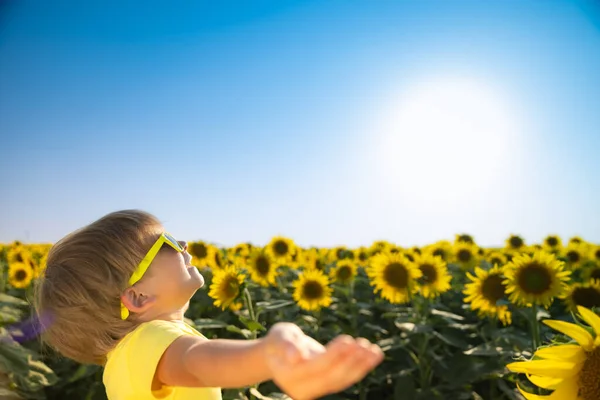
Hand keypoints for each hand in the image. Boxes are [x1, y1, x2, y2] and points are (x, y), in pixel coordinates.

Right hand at [264, 323, 383, 399]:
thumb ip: (286, 344)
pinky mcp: (326, 387)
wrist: (278, 354)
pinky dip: (361, 368)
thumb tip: (295, 356)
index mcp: (288, 376)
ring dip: (361, 366)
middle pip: (331, 377)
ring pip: (341, 381)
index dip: (333, 355)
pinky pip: (345, 380)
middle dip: (350, 361)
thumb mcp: (280, 336)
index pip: (315, 367)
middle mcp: (301, 389)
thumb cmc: (279, 340)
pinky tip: (374, 355)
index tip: (348, 339)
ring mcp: (314, 391)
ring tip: (375, 351)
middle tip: (365, 344)